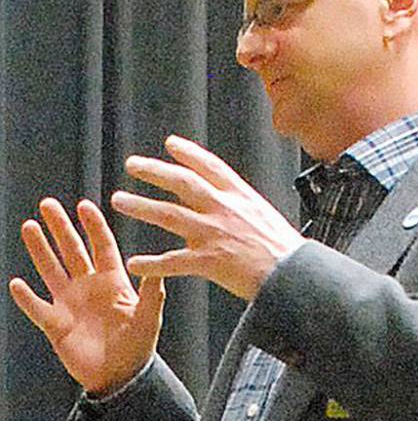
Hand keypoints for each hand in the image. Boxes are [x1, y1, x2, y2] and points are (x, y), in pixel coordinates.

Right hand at [9, 198, 164, 394]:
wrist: (121, 378)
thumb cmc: (138, 348)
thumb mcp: (149, 317)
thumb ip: (152, 293)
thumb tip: (157, 268)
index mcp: (113, 282)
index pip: (102, 247)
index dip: (93, 226)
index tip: (84, 205)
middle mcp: (89, 288)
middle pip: (72, 251)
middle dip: (60, 228)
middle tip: (48, 205)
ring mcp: (70, 304)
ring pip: (51, 270)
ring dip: (40, 249)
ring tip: (29, 227)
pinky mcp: (56, 325)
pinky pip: (38, 307)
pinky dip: (26, 297)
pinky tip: (16, 283)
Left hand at [111, 135, 305, 300]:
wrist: (295, 276)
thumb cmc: (286, 252)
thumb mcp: (267, 217)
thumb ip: (244, 209)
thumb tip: (232, 204)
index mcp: (241, 197)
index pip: (210, 166)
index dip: (188, 153)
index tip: (170, 144)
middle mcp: (224, 209)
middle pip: (182, 183)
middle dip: (154, 171)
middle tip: (132, 164)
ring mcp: (214, 234)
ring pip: (169, 215)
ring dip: (141, 206)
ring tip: (119, 200)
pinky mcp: (209, 261)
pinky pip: (173, 261)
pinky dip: (152, 264)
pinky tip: (134, 264)